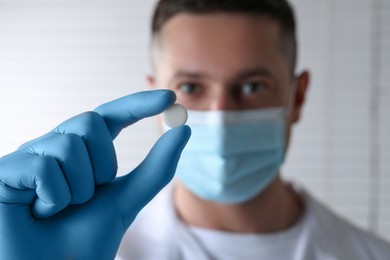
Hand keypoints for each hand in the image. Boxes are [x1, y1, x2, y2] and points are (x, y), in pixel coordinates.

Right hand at [0, 90, 190, 259]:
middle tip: (88, 197)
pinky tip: (39, 213)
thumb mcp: (126, 200)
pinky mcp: (5, 172)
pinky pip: (44, 168)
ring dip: (78, 188)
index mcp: (81, 152)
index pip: (110, 116)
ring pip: (70, 145)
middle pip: (91, 122)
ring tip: (60, 210)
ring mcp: (28, 157)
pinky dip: (53, 199)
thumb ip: (154, 169)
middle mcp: (53, 147)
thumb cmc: (83, 240)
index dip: (138, 104)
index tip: (170, 97)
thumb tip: (183, 131)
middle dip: (102, 165)